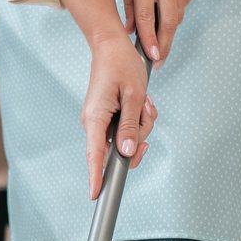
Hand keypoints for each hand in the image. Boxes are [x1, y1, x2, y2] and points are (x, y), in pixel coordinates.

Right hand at [79, 38, 155, 198]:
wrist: (111, 46)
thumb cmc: (122, 65)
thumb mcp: (134, 96)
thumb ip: (130, 126)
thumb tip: (127, 153)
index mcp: (95, 118)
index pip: (95, 154)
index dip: (96, 176)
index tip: (95, 195)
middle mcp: (93, 123)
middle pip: (118, 150)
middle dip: (138, 136)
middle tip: (147, 113)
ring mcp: (99, 121)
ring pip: (126, 138)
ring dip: (141, 123)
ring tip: (143, 101)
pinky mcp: (106, 118)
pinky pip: (126, 128)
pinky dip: (137, 118)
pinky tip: (140, 102)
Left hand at [120, 0, 240, 64]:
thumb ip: (128, 1)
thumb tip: (129, 30)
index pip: (145, 15)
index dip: (148, 39)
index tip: (149, 57)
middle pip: (167, 23)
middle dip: (163, 46)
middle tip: (158, 62)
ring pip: (177, 17)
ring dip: (167, 30)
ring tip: (157, 36)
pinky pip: (183, 5)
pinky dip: (174, 10)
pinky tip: (167, 2)